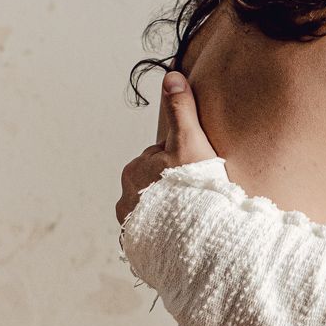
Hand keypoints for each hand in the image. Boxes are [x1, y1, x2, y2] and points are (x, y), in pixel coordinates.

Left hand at [116, 70, 218, 226]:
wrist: (198, 241)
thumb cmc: (194, 190)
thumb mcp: (190, 141)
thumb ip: (181, 109)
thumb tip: (171, 77)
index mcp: (134, 169)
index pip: (161, 157)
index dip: (184, 162)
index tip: (199, 172)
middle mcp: (126, 198)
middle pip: (156, 184)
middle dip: (174, 188)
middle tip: (200, 195)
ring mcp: (133, 226)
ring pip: (156, 210)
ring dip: (172, 212)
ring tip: (195, 217)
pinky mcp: (141, 249)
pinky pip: (156, 235)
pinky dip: (168, 234)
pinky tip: (184, 234)